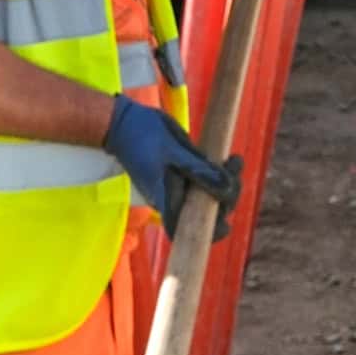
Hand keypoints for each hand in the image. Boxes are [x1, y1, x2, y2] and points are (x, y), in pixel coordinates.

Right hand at [103, 95, 241, 239]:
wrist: (121, 120)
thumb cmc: (143, 136)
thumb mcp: (173, 151)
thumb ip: (200, 170)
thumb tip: (228, 190)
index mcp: (167, 199)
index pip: (187, 231)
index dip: (207, 234)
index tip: (227, 223)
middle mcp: (172, 196)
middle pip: (204, 211)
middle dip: (226, 195)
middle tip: (234, 165)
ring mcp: (176, 184)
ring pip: (207, 193)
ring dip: (226, 181)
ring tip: (234, 159)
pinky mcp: (179, 171)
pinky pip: (203, 178)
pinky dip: (217, 172)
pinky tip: (227, 158)